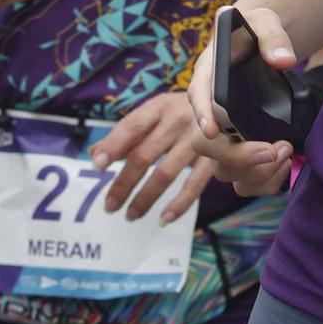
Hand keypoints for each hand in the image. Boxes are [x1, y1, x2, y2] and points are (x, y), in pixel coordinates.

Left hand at [89, 93, 215, 224]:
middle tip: (109, 206)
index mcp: (160, 107)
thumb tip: (96, 155)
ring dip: (145, 198)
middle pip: (144, 155)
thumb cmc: (181, 112)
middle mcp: (178, 121)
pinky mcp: (215, 157)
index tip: (97, 166)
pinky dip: (179, 204)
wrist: (226, 104)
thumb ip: (127, 133)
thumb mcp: (156, 112)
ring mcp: (198, 140)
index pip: (132, 126)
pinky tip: (164, 219)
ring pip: (166, 173)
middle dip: (123, 183)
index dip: (113, 145)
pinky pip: (195, 184)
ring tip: (130, 215)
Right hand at [187, 5, 296, 197]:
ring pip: (223, 169)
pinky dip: (263, 182)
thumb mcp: (264, 23)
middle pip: (206, 145)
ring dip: (254, 171)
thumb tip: (284, 60)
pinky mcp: (240, 150)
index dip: (202, 116)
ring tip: (284, 152)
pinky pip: (243, 180)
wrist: (262, 46)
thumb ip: (272, 37)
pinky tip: (284, 166)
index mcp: (208, 78)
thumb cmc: (256, 32)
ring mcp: (224, 136)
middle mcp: (210, 112)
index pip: (197, 97)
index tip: (213, 130)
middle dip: (237, 155)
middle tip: (274, 149)